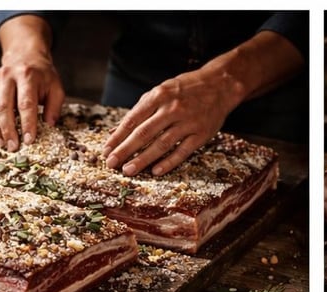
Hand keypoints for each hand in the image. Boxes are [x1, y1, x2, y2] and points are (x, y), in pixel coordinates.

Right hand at [0, 15, 65, 149]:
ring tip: (3, 144)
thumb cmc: (42, 76)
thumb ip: (55, 106)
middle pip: (3, 107)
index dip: (27, 124)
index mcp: (27, 76)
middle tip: (14, 147)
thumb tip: (49, 124)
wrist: (24, 56)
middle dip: (8, 130)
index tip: (29, 140)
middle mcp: (7, 77)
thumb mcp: (55, 87)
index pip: (25, 103)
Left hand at [102, 29, 302, 175]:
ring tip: (128, 170)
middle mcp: (172, 108)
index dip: (118, 136)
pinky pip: (182, 151)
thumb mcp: (162, 91)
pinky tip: (155, 171)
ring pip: (161, 144)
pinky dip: (168, 162)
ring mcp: (188, 122)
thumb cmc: (185, 89)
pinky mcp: (201, 134)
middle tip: (111, 163)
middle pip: (144, 133)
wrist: (220, 85)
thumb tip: (119, 131)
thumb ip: (141, 110)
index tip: (106, 150)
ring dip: (143, 159)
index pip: (133, 119)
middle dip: (125, 150)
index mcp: (159, 95)